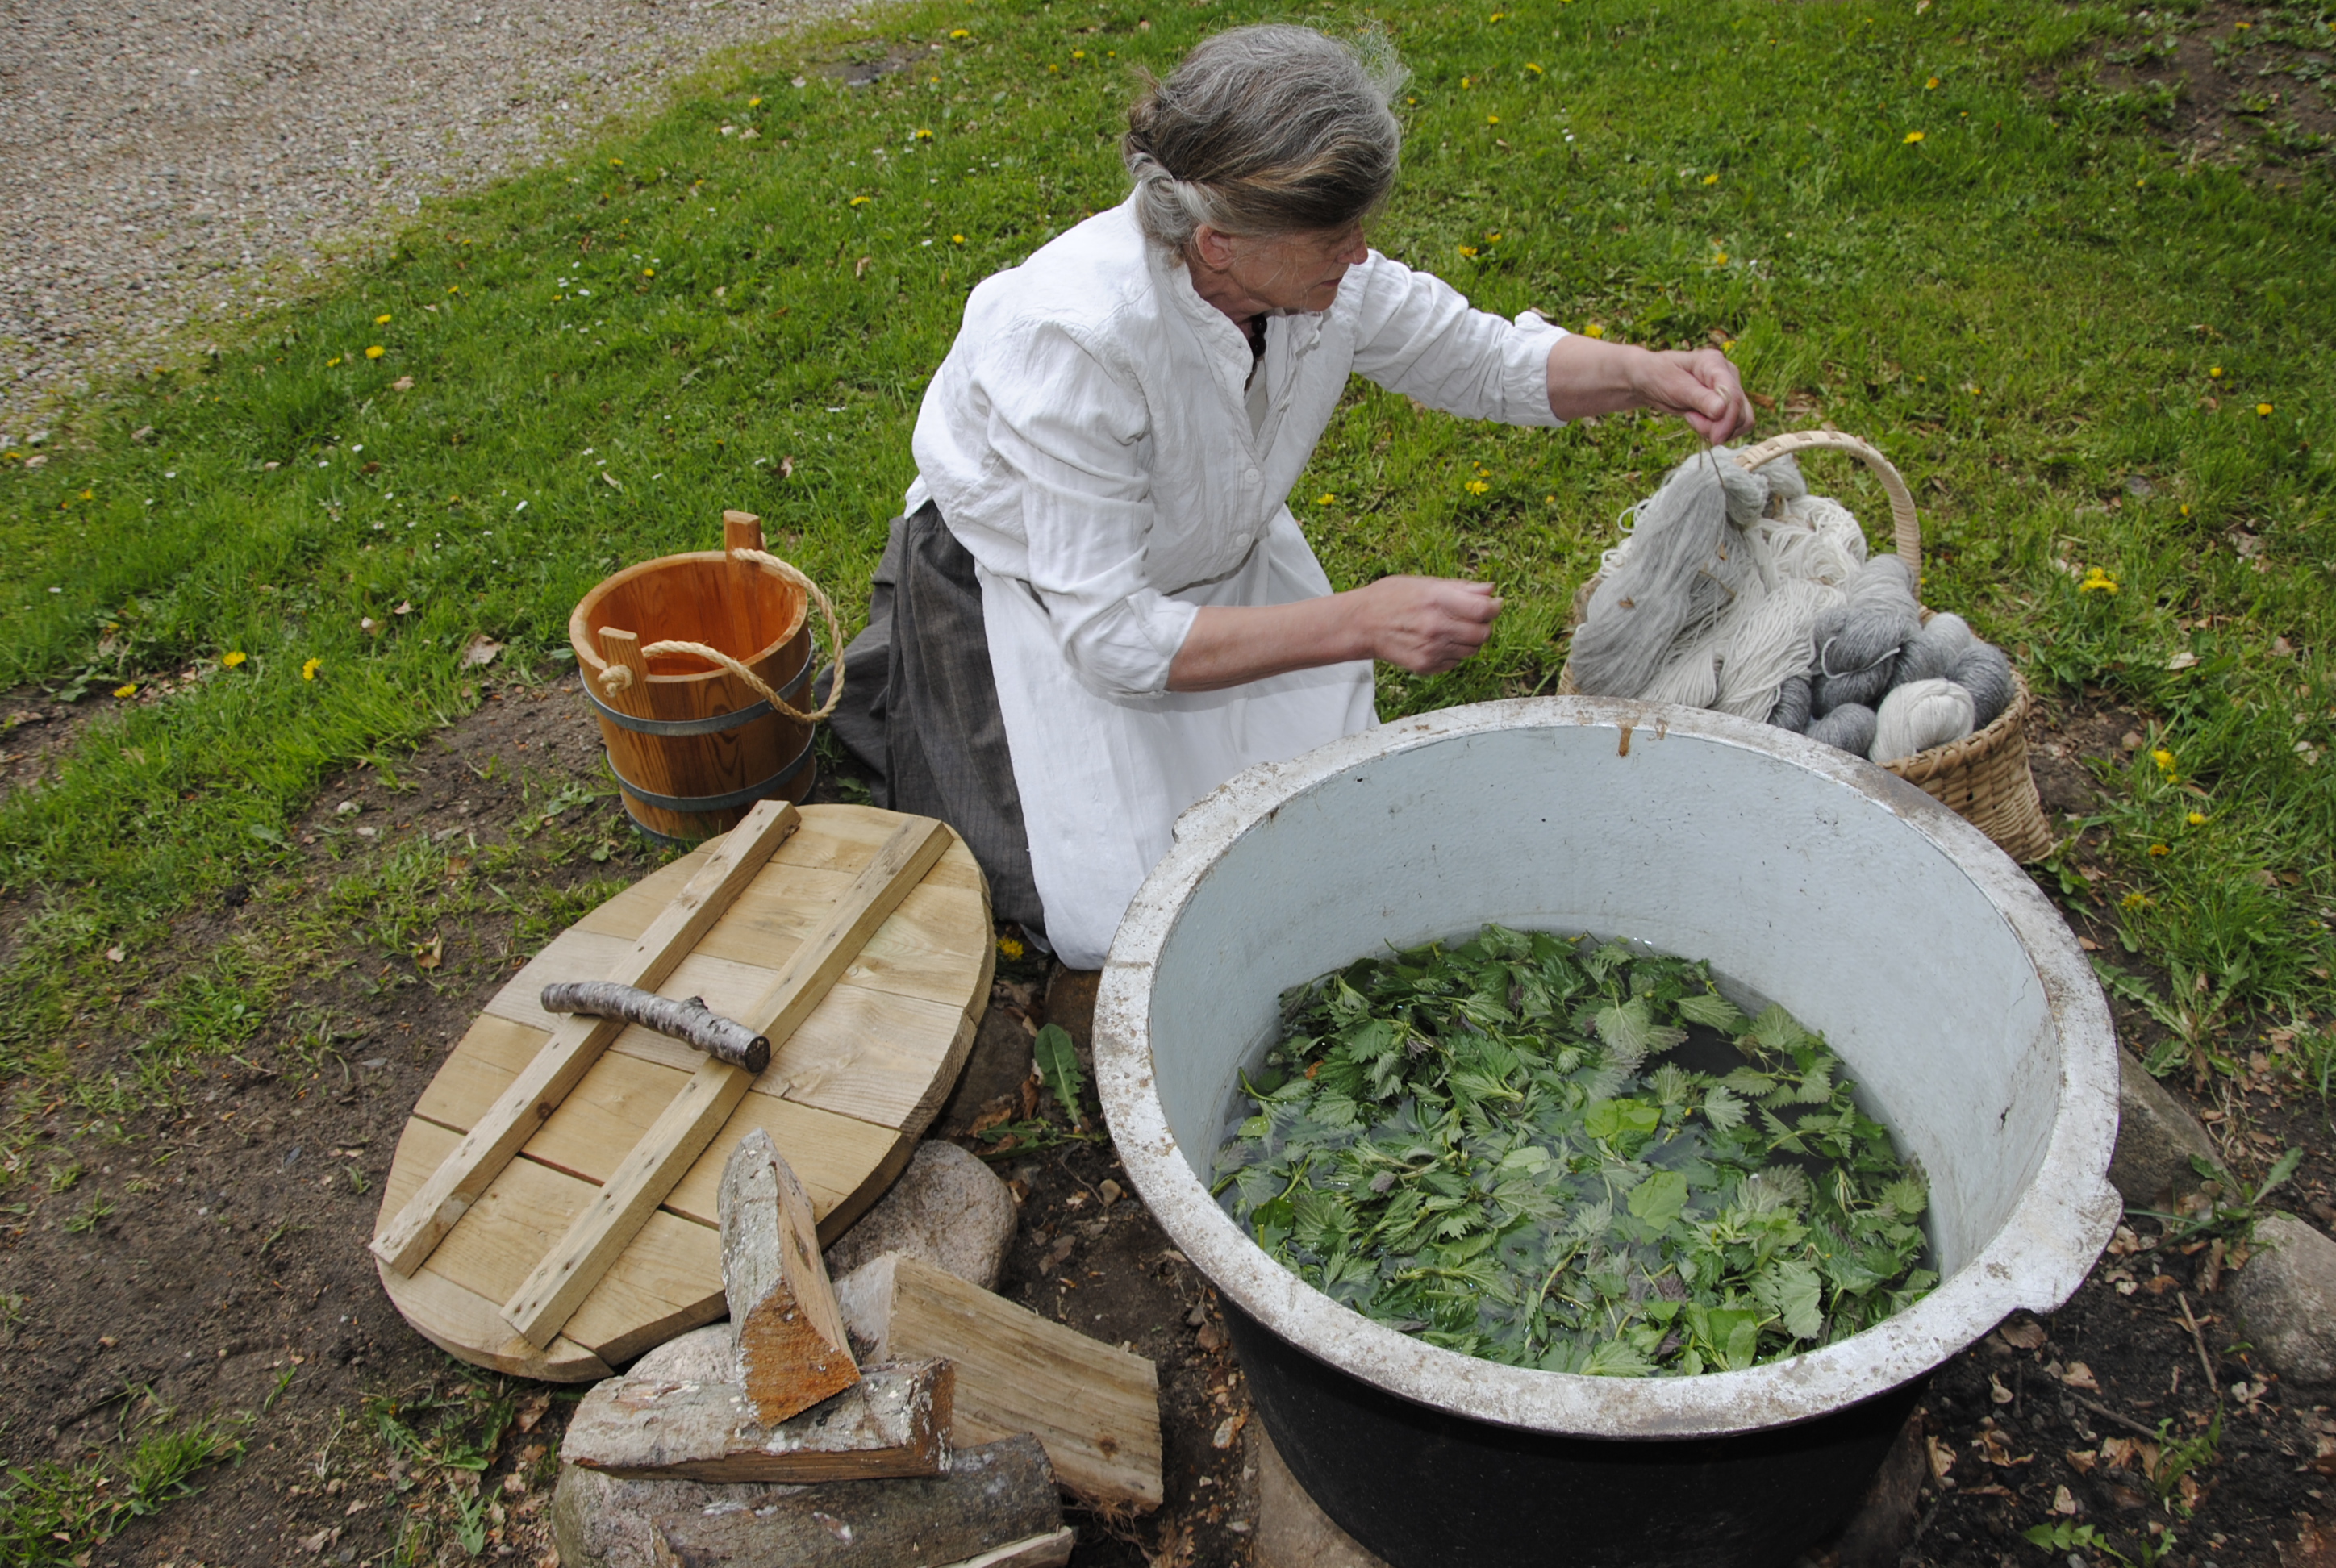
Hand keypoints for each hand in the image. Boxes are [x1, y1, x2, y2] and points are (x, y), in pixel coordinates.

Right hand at [1357, 576, 1500, 673]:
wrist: (1361, 625)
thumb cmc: (1391, 597)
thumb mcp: (1424, 583)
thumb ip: (1460, 588)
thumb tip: (1491, 590)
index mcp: (1437, 600)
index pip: (1483, 610)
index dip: (1495, 607)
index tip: (1495, 605)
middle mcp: (1436, 626)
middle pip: (1483, 634)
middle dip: (1485, 626)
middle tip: (1476, 618)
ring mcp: (1431, 649)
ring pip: (1472, 651)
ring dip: (1470, 641)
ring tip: (1454, 629)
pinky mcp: (1425, 666)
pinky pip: (1455, 662)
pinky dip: (1454, 653)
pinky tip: (1439, 642)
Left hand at [1631, 348, 1755, 444]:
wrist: (1652, 380)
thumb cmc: (1660, 377)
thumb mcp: (1675, 387)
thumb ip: (1700, 399)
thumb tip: (1721, 410)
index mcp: (1714, 363)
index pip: (1732, 395)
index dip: (1728, 419)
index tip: (1715, 439)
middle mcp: (1728, 374)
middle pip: (1741, 411)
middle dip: (1718, 426)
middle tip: (1691, 420)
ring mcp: (1730, 389)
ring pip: (1741, 420)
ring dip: (1718, 429)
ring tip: (1693, 418)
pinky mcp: (1727, 403)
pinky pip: (1734, 424)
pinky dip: (1718, 430)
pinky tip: (1699, 421)